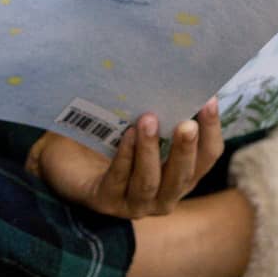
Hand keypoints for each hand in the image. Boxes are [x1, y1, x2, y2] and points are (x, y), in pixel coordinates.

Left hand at [25, 102, 224, 219]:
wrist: (66, 156)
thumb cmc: (111, 136)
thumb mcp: (140, 121)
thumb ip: (162, 108)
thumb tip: (179, 73)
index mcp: (179, 175)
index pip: (207, 158)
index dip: (211, 131)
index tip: (209, 99)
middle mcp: (163, 195)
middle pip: (183, 177)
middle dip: (185, 149)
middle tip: (186, 122)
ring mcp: (133, 203)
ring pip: (149, 182)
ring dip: (150, 151)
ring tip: (148, 120)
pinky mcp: (104, 202)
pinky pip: (117, 181)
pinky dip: (123, 158)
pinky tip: (125, 134)